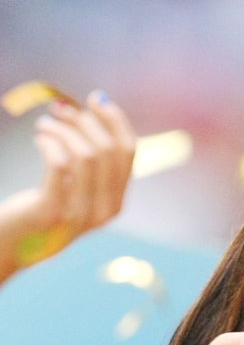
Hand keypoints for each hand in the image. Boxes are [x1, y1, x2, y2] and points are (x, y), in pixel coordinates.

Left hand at [0, 92, 135, 280]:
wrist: (14, 245)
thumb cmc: (42, 210)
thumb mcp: (76, 189)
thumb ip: (91, 164)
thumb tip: (94, 109)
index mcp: (117, 202)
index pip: (128, 152)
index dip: (116, 121)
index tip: (97, 99)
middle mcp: (105, 210)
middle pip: (107, 150)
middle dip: (84, 121)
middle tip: (60, 109)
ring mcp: (81, 213)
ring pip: (85, 154)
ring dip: (63, 129)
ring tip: (45, 124)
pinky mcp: (54, 211)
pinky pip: (60, 164)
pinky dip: (51, 142)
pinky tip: (40, 137)